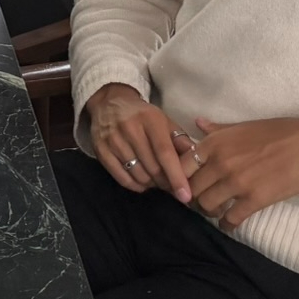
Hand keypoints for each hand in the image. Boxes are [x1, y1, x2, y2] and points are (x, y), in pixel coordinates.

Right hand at [84, 82, 193, 201]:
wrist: (109, 103)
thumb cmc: (143, 115)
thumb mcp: (164, 121)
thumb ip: (179, 140)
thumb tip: (196, 160)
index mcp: (150, 119)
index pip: (165, 153)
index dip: (176, 176)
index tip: (186, 195)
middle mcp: (130, 129)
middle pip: (152, 168)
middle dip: (166, 182)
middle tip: (172, 185)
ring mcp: (113, 140)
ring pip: (138, 175)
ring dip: (151, 184)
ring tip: (156, 180)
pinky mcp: (101, 151)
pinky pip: (122, 178)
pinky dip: (136, 185)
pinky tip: (142, 182)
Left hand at [186, 115, 298, 229]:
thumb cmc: (277, 131)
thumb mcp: (242, 126)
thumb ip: (217, 129)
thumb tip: (197, 123)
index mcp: (214, 143)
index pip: (181, 166)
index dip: (179, 178)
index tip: (184, 185)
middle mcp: (220, 162)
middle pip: (191, 189)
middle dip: (193, 198)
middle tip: (199, 202)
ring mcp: (237, 182)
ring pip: (207, 206)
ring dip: (208, 212)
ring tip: (215, 211)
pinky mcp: (255, 199)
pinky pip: (231, 219)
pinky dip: (227, 225)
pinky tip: (228, 225)